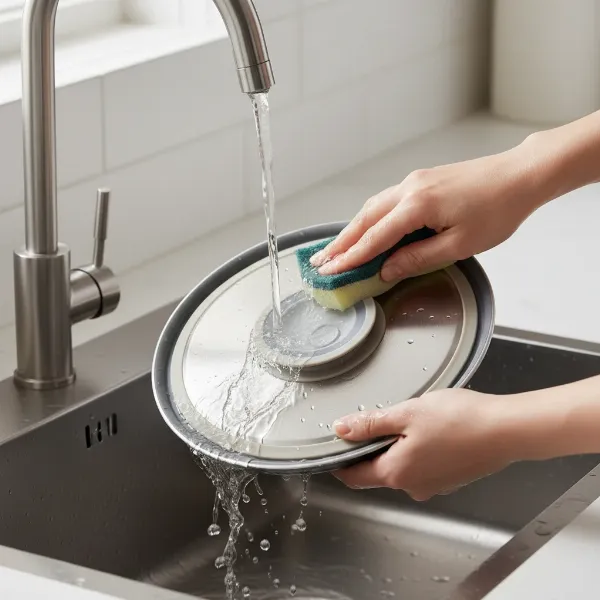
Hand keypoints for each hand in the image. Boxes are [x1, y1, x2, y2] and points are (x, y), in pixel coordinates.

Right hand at [311, 142, 545, 281]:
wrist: (519, 175)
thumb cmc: (497, 210)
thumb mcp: (459, 244)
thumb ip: (418, 258)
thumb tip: (386, 270)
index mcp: (417, 205)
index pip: (374, 238)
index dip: (350, 258)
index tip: (330, 271)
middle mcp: (408, 189)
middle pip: (364, 219)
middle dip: (341, 243)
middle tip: (321, 262)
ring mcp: (413, 181)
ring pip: (372, 208)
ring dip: (352, 230)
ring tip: (336, 250)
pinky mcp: (420, 180)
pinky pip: (385, 201)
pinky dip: (370, 219)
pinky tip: (365, 230)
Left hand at [332, 389, 514, 500]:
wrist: (506, 430)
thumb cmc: (458, 420)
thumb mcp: (406, 413)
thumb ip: (371, 423)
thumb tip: (341, 429)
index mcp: (395, 473)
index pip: (353, 478)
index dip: (339, 463)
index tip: (334, 447)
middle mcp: (413, 486)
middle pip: (377, 471)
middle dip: (370, 449)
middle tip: (375, 419)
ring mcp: (433, 485)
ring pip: (401, 467)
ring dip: (396, 447)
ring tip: (408, 419)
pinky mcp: (450, 479)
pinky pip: (422, 466)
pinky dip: (417, 450)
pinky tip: (429, 429)